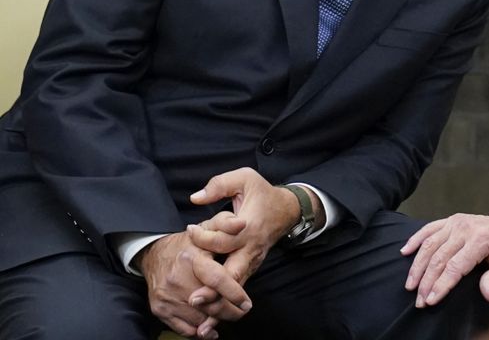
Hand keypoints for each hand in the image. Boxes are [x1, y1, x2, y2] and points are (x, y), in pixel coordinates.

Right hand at [138, 231, 250, 339]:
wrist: (154, 255)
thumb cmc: (188, 243)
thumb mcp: (207, 227)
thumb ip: (226, 225)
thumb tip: (242, 225)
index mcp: (192, 259)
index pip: (216, 279)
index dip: (234, 293)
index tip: (247, 303)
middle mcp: (177, 279)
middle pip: (210, 305)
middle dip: (230, 311)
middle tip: (242, 311)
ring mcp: (167, 297)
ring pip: (199, 319)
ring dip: (216, 321)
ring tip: (229, 315)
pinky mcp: (160, 309)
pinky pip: (184, 329)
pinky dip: (199, 331)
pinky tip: (210, 327)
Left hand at [186, 168, 304, 336]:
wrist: (286, 210)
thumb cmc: (262, 193)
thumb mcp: (244, 178)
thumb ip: (220, 185)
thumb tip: (196, 198)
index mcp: (249, 227)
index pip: (224, 239)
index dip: (204, 236)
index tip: (189, 230)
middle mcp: (251, 249)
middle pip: (233, 272)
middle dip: (214, 288)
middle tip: (194, 299)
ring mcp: (252, 261)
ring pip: (236, 286)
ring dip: (219, 304)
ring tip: (202, 323)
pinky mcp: (250, 268)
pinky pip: (237, 289)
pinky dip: (224, 307)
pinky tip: (210, 322)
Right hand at [401, 185, 488, 306]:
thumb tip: (486, 294)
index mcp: (482, 239)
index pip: (455, 266)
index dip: (441, 285)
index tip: (430, 300)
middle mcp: (466, 228)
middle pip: (439, 257)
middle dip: (426, 281)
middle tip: (419, 300)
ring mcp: (457, 222)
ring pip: (430, 244)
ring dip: (417, 266)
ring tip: (410, 285)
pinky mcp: (452, 220)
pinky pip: (429, 228)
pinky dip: (416, 239)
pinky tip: (404, 251)